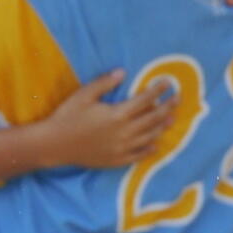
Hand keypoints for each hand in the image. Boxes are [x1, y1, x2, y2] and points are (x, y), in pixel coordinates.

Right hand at [45, 69, 175, 168]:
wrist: (54, 144)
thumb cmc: (67, 116)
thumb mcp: (84, 95)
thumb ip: (104, 83)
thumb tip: (123, 72)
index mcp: (118, 114)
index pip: (145, 100)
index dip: (158, 90)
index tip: (168, 83)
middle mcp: (124, 132)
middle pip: (152, 118)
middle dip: (167, 107)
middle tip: (178, 99)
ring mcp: (122, 148)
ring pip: (149, 136)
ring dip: (162, 127)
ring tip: (171, 119)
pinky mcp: (116, 160)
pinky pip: (138, 155)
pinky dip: (149, 149)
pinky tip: (155, 144)